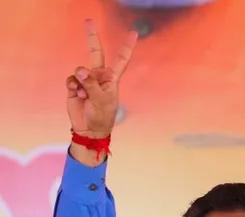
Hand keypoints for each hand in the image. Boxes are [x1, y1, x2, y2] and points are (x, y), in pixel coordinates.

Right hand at [66, 19, 135, 139]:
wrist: (89, 128)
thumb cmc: (102, 116)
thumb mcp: (102, 100)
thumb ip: (91, 84)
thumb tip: (81, 70)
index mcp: (112, 79)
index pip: (121, 59)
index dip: (126, 46)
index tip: (133, 33)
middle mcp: (99, 76)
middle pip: (95, 52)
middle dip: (92, 36)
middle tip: (88, 20)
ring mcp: (86, 80)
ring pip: (80, 70)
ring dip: (81, 83)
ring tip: (85, 96)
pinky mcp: (74, 85)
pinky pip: (71, 79)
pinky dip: (72, 86)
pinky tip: (77, 95)